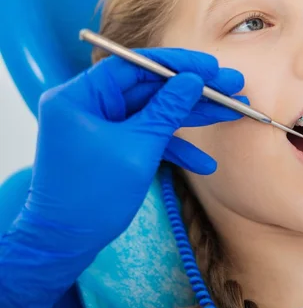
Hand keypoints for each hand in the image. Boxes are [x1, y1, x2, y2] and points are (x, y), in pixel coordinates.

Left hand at [0, 49, 246, 307]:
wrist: (65, 244)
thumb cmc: (91, 197)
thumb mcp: (138, 149)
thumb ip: (167, 110)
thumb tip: (193, 80)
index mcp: (80, 96)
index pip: (135, 65)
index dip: (177, 64)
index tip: (212, 66)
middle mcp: (89, 104)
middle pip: (150, 87)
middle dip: (193, 91)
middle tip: (232, 86)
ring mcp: (103, 125)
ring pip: (155, 111)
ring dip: (192, 116)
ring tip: (232, 112)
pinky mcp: (114, 145)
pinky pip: (148, 136)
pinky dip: (175, 148)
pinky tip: (204, 163)